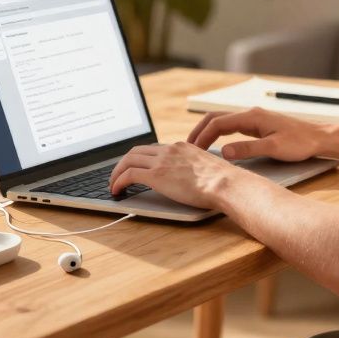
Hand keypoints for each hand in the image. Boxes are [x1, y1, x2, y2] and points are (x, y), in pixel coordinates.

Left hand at [108, 142, 241, 208]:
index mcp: (181, 147)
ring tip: (113, 184)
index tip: (135, 166)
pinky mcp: (156, 175)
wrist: (224, 183)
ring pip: (128, 160)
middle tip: (118, 175)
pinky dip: (118, 181)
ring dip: (117, 172)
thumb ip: (194, 168)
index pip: (153, 148)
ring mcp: (162, 161)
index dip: (140, 158)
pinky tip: (116, 190)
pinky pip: (129, 175)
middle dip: (123, 163)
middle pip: (136, 151)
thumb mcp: (206, 168)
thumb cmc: (222, 182)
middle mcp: (169, 150)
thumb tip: (192, 179)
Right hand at [187, 107, 323, 161]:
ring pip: (223, 121)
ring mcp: (254, 119)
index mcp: (252, 116)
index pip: (218, 123)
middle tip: (187, 147)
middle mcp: (250, 114)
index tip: (192, 150)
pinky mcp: (258, 125)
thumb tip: (224, 152)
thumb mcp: (273, 148)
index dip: (202, 136)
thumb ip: (248, 149)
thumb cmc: (300, 143)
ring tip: (197, 146)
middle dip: (199, 131)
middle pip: (216, 118)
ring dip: (208, 131)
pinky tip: (216, 145)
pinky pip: (232, 126)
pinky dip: (219, 133)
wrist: (319, 138)